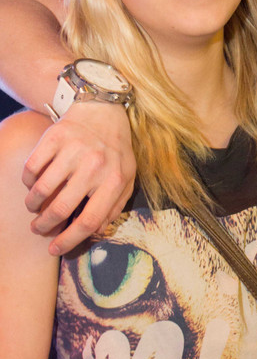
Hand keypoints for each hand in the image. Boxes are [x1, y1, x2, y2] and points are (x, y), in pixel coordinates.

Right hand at [22, 102, 135, 255]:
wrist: (103, 109)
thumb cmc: (115, 150)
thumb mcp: (127, 177)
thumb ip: (116, 205)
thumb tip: (96, 232)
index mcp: (115, 180)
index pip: (89, 221)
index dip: (69, 241)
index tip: (55, 249)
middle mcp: (94, 166)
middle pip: (61, 209)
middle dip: (44, 226)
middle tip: (39, 230)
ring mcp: (73, 150)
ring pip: (42, 190)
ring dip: (33, 206)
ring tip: (33, 208)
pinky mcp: (54, 137)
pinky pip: (32, 168)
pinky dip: (28, 182)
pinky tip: (32, 185)